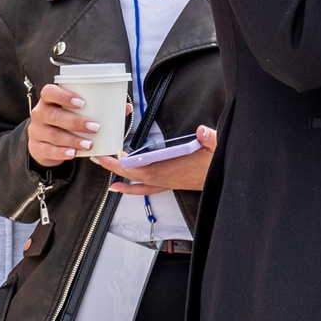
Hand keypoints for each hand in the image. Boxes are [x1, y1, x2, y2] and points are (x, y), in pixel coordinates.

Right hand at [27, 83, 116, 165]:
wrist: (46, 142)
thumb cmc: (66, 121)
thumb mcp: (77, 113)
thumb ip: (99, 109)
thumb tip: (125, 107)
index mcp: (49, 100)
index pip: (49, 92)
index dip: (64, 96)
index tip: (83, 103)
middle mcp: (40, 114)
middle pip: (53, 115)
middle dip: (76, 121)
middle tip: (96, 127)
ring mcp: (36, 131)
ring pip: (53, 135)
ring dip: (73, 140)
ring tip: (90, 144)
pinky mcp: (36, 147)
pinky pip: (48, 150)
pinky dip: (62, 153)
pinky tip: (73, 153)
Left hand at [99, 125, 216, 193]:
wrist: (221, 178)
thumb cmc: (215, 163)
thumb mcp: (216, 146)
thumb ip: (209, 138)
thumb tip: (202, 131)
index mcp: (171, 168)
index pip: (143, 167)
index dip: (128, 163)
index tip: (117, 154)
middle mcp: (163, 178)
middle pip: (133, 174)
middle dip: (114, 166)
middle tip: (99, 157)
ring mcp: (163, 183)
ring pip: (135, 182)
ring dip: (118, 175)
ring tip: (104, 167)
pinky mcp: (166, 185)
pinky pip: (143, 190)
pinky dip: (129, 189)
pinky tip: (117, 188)